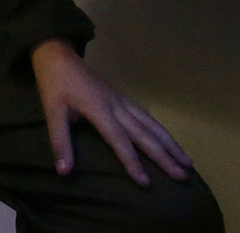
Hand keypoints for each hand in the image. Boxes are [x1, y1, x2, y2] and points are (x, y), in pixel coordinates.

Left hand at [29, 38, 192, 187]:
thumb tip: (64, 173)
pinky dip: (161, 131)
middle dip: (164, 155)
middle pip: (144, 133)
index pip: (119, 140)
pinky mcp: (123, 98)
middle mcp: (117, 104)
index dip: (132, 162)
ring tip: (187, 161)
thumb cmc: (55, 84)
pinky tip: (168, 141)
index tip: (145, 183)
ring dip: (170, 142)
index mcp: (100, 108)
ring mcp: (123, 100)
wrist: (59, 56)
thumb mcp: (52, 112)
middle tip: (183, 175)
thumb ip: (60, 142)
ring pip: (151, 123)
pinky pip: (147, 116)